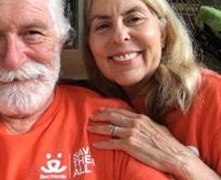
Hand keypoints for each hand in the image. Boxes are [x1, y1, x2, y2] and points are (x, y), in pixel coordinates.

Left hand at [88, 107, 220, 179]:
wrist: (175, 156)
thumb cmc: (169, 144)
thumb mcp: (158, 128)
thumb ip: (147, 124)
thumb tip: (143, 123)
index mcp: (141, 118)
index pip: (121, 111)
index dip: (109, 110)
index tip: (101, 110)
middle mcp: (135, 123)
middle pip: (112, 117)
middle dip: (100, 116)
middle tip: (91, 118)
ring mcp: (131, 133)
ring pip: (109, 128)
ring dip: (98, 128)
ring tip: (90, 129)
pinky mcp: (130, 145)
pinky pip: (112, 143)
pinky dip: (103, 143)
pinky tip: (96, 144)